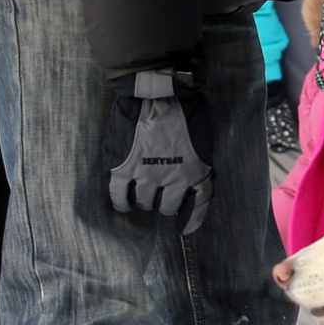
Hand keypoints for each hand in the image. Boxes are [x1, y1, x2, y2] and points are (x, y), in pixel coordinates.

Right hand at [105, 71, 214, 232]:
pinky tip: (122, 204)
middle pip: (167, 206)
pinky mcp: (123, 169)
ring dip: (144, 201)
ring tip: (142, 197)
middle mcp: (175, 180)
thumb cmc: (186, 111)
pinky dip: (120, 202)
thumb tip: (194, 177)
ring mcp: (147, 176)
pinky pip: (119, 195)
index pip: (198, 204)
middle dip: (164, 205)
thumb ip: (199, 162)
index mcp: (198, 172)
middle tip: (159, 200)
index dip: (192, 219)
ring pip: (144, 202)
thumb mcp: (204, 140)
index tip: (186, 229)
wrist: (159, 94)